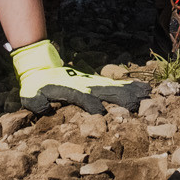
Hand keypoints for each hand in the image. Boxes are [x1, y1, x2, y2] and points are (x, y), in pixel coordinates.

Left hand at [10, 39, 148, 113]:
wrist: (42, 66)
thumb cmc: (37, 84)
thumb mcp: (30, 93)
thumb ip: (35, 101)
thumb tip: (43, 109)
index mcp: (73, 90)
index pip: (86, 99)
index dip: (93, 106)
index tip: (101, 113)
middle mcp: (87, 86)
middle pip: (107, 93)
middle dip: (122, 99)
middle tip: (139, 106)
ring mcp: (94, 83)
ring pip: (115, 88)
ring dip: (131, 92)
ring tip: (149, 95)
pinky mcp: (98, 83)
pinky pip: (117, 86)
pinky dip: (131, 87)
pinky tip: (144, 90)